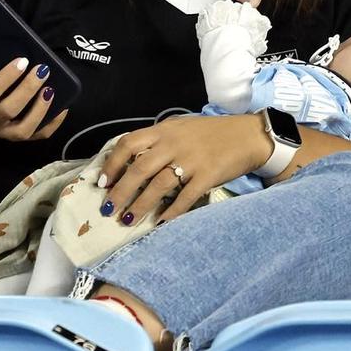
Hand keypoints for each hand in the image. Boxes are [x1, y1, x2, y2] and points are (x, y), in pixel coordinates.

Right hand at [0, 58, 69, 140]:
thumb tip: (1, 32)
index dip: (7, 77)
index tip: (23, 60)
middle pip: (8, 110)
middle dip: (27, 90)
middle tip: (42, 70)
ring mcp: (0, 131)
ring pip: (22, 130)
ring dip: (40, 110)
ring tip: (51, 90)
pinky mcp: (14, 136)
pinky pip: (36, 136)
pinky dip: (51, 124)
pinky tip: (62, 108)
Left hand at [96, 112, 266, 225]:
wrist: (248, 135)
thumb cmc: (211, 134)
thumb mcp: (181, 129)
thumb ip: (159, 141)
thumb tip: (131, 163)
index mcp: (164, 130)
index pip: (128, 143)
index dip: (112, 164)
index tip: (103, 183)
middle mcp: (174, 144)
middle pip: (139, 169)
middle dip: (120, 192)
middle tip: (108, 210)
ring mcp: (192, 160)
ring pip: (159, 185)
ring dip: (141, 205)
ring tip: (128, 220)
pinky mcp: (208, 176)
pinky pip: (185, 197)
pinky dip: (171, 211)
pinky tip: (161, 221)